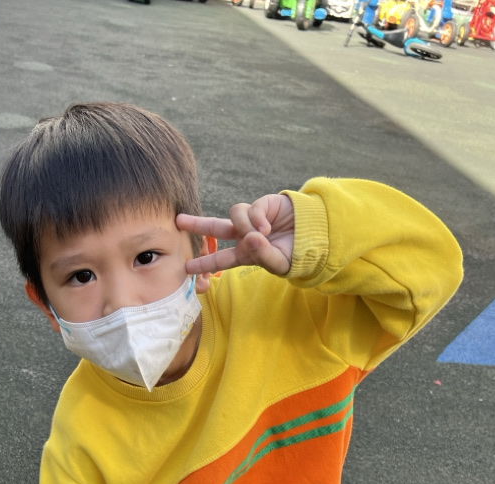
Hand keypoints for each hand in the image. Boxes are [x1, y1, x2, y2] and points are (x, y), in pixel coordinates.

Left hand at [177, 194, 294, 276]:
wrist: (316, 235)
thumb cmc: (296, 253)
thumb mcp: (278, 263)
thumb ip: (262, 255)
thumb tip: (249, 238)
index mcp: (245, 253)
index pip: (220, 259)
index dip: (204, 263)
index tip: (186, 268)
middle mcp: (245, 235)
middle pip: (215, 228)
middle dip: (197, 224)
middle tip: (178, 221)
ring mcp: (252, 219)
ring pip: (233, 216)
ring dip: (244, 226)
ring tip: (260, 235)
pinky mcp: (262, 204)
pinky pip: (250, 209)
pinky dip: (256, 219)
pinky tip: (267, 227)